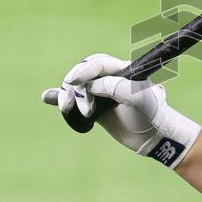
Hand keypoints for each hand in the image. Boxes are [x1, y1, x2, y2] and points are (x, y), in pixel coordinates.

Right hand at [41, 53, 200, 168]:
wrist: (153, 138)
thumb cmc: (150, 114)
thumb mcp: (136, 98)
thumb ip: (114, 86)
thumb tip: (90, 86)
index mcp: (122, 70)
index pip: (98, 63)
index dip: (84, 71)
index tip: (73, 81)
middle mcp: (111, 78)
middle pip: (83, 74)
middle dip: (76, 89)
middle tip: (84, 110)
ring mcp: (102, 93)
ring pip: (77, 88)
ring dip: (69, 97)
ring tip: (69, 111)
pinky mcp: (95, 108)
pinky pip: (74, 100)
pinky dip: (60, 97)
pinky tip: (48, 97)